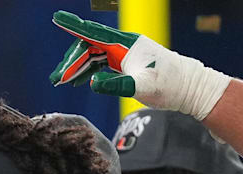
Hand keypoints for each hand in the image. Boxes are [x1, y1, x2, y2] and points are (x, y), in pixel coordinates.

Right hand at [48, 10, 230, 119]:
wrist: (187, 88)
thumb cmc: (168, 85)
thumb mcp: (141, 86)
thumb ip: (117, 85)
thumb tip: (93, 83)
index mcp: (125, 44)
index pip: (93, 32)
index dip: (73, 25)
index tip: (57, 17)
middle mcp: (122, 45)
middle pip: (87, 47)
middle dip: (70, 61)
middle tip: (56, 79)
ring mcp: (122, 53)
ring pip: (91, 55)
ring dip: (75, 68)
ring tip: (61, 82)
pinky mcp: (124, 63)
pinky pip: (98, 63)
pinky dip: (86, 71)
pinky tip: (78, 82)